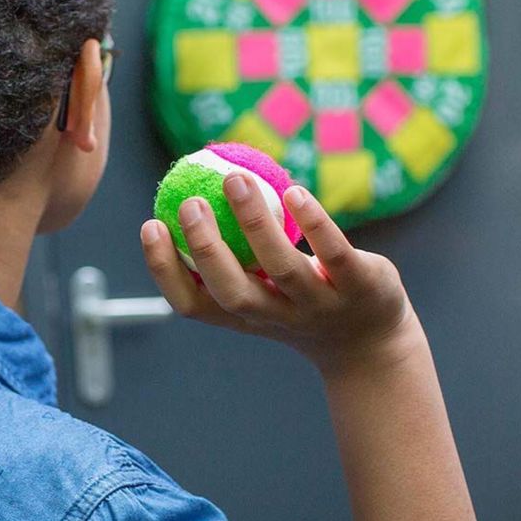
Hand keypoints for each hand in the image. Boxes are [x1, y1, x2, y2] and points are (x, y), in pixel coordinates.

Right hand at [140, 176, 415, 378]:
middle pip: (232, 292)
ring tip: (235, 179)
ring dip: (255, 224)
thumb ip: (233, 254)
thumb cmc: (302, 303)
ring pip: (282, 268)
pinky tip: (293, 192)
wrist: (370, 341)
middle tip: (190, 203)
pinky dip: (312, 223)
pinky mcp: (359, 287)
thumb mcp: (264, 288)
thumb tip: (196, 188)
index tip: (151, 225)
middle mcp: (276, 316)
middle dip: (206, 250)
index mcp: (243, 317)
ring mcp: (318, 305)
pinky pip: (334, 253)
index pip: (193, 304)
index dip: (165, 270)